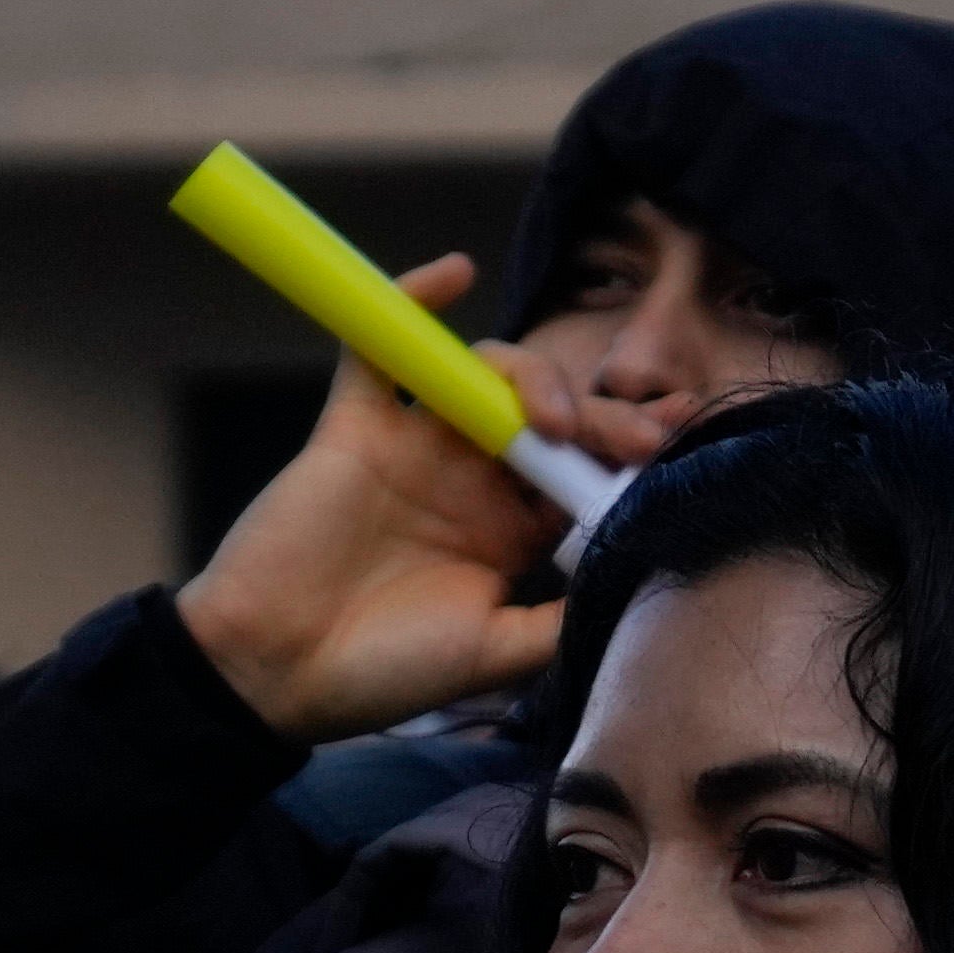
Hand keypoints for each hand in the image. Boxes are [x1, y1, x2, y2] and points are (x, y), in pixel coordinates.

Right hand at [172, 253, 605, 742]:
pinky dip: (410, 305)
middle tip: (637, 439)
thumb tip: (632, 579)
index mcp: (509, 529)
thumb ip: (559, 617)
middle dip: (600, 416)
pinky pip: (377, 349)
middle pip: (545, 414)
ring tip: (551, 421)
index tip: (679, 438)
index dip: (628, 448)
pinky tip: (453, 275)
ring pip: (480, 375)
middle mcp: (468, 479)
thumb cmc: (382, 674)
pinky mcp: (353, 428)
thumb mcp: (493, 653)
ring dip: (529, 377)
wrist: (275, 677)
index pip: (582, 467)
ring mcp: (412, 447)